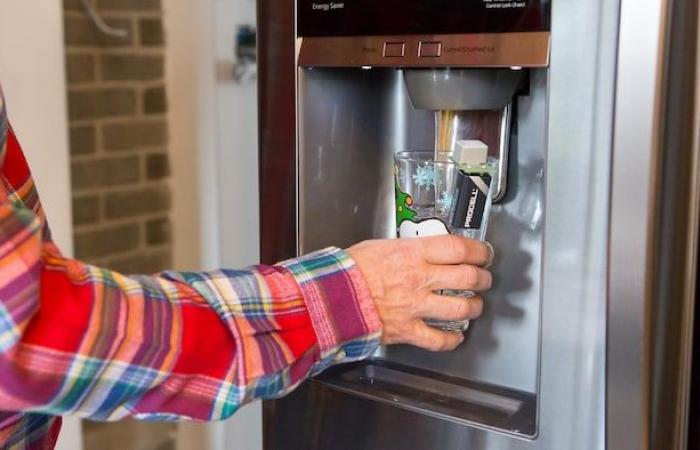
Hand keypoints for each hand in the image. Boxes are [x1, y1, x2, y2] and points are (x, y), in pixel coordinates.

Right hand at [348, 235, 492, 351]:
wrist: (329, 297)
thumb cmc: (347, 270)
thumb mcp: (380, 246)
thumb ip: (407, 249)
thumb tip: (423, 251)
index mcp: (413, 254)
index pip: (459, 248)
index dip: (478, 250)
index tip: (483, 253)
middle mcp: (420, 279)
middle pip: (468, 277)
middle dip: (483, 278)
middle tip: (484, 278)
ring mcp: (416, 307)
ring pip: (461, 308)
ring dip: (474, 307)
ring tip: (475, 305)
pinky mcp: (407, 331)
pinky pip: (439, 340)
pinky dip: (451, 341)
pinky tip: (455, 337)